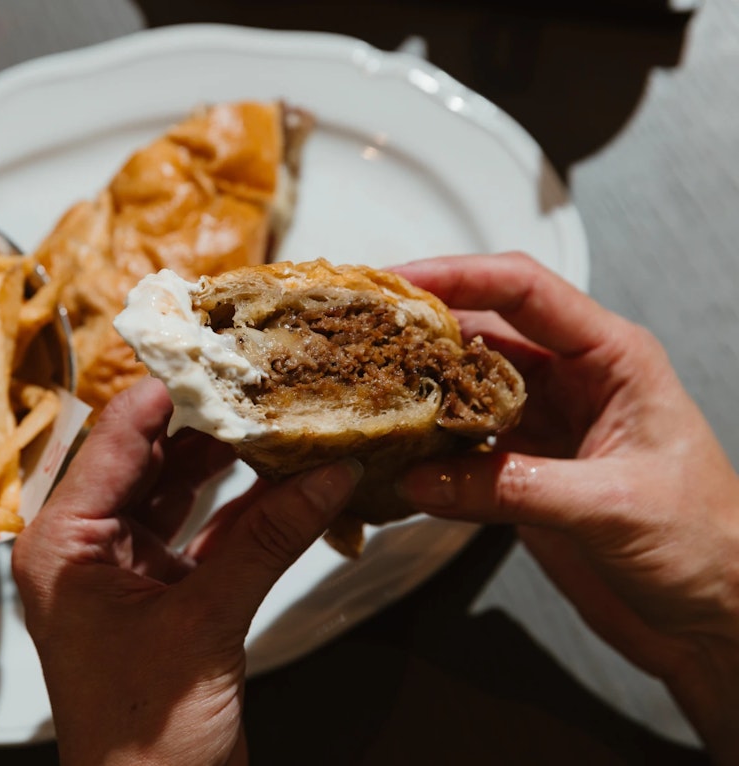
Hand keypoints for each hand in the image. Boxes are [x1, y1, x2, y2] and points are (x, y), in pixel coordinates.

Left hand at [12, 377, 361, 765]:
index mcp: (62, 545)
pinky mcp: (167, 596)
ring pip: (181, 490)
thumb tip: (328, 470)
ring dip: (233, 458)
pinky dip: (249, 509)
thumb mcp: (205, 626)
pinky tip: (293, 480)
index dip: (168, 387)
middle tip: (264, 374)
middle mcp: (85, 547)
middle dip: (209, 417)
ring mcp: (126, 571)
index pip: (115, 437)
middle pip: (149, 456)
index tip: (221, 345)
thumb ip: (266, 539)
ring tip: (285, 413)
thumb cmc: (145, 742)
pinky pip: (208, 532)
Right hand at [393, 252, 738, 759]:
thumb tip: (422, 476)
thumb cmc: (706, 545)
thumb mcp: (612, 506)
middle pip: (480, 331)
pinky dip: (422, 446)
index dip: (457, 275)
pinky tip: (390, 450)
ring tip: (361, 388)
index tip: (396, 281)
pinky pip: (458, 444)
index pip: (524, 290)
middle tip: (358, 334)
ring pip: (462, 386)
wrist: (713, 617)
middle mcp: (572, 381)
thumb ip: (513, 488)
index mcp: (612, 359)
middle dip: (419, 329)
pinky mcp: (520, 470)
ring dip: (415, 388)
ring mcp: (542, 425)